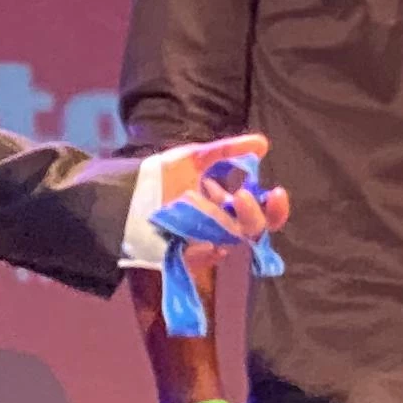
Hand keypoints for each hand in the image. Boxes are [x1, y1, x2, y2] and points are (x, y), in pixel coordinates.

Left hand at [152, 135, 288, 257]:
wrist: (124, 196)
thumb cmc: (160, 177)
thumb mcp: (195, 157)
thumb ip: (228, 150)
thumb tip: (263, 143)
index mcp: (228, 205)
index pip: (264, 213)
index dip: (276, 208)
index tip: (277, 191)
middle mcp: (223, 226)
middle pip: (254, 229)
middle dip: (254, 213)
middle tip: (240, 195)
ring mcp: (207, 244)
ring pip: (230, 239)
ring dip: (220, 220)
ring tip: (198, 200)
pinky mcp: (189, 259)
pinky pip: (206, 252)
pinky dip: (201, 237)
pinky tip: (186, 224)